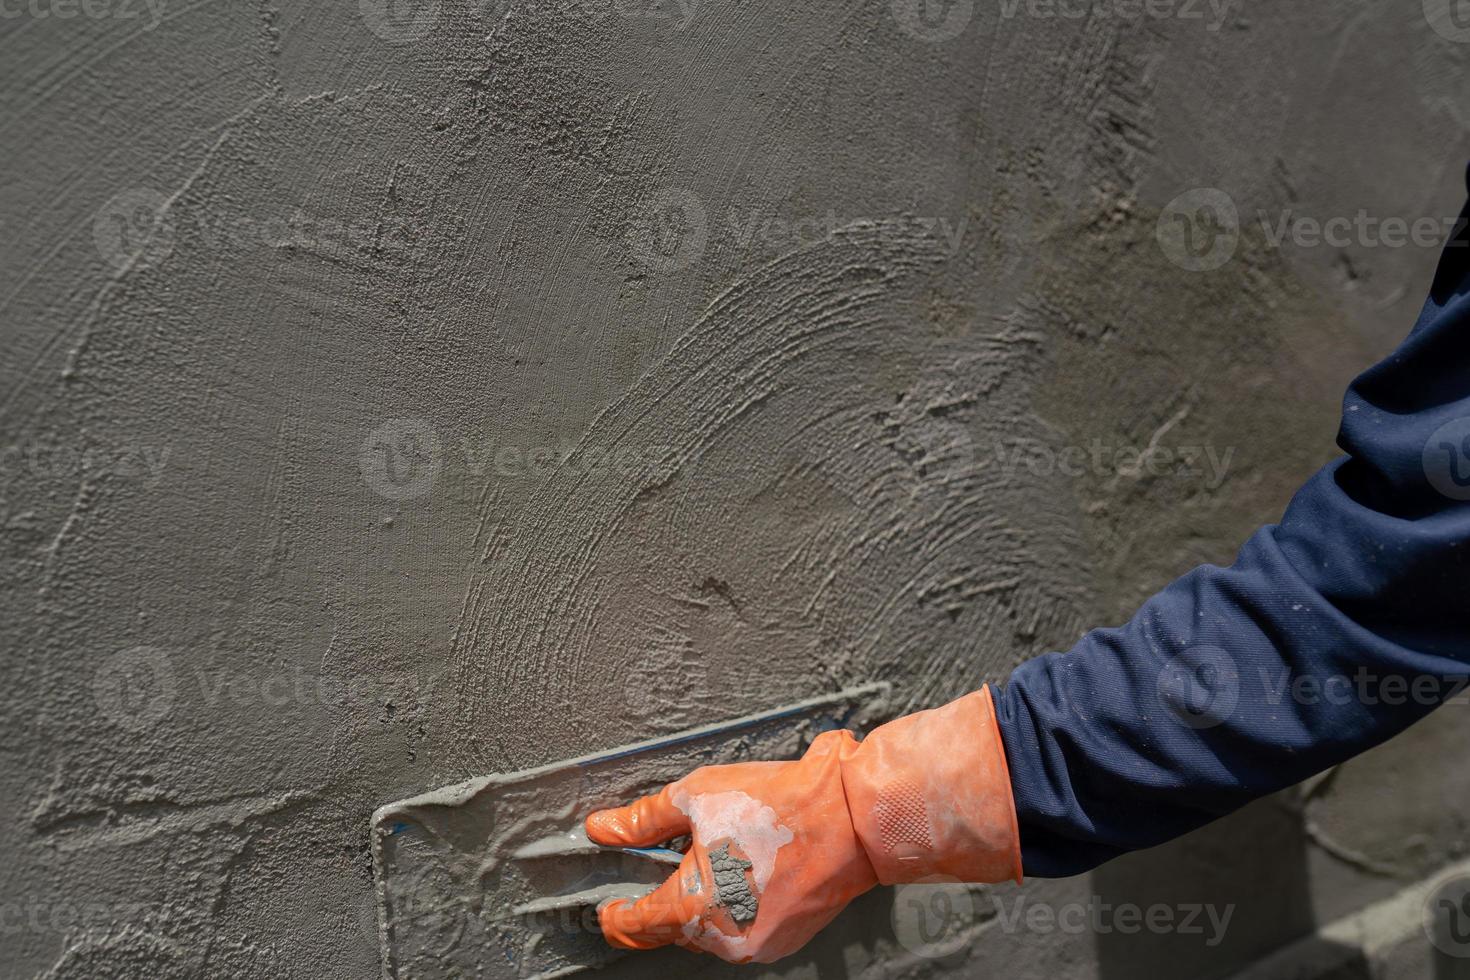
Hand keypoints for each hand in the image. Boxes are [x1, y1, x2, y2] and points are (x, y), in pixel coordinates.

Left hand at [586, 687, 1021, 963]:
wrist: (853, 819)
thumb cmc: (780, 805)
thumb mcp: (696, 796)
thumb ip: (642, 819)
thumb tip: (602, 829)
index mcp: (693, 908)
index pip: (634, 926)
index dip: (613, 914)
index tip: (605, 905)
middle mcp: (723, 939)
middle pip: (673, 928)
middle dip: (666, 896)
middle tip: (674, 856)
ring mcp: (757, 945)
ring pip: (710, 929)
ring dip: (705, 900)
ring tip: (720, 853)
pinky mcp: (785, 939)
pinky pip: (744, 928)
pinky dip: (737, 904)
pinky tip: (748, 866)